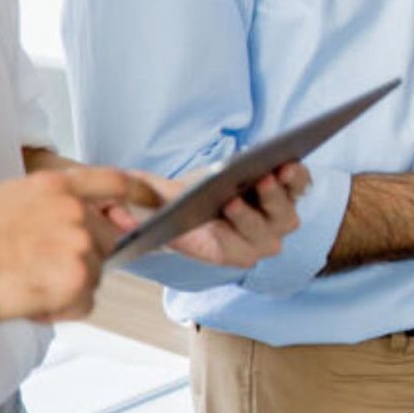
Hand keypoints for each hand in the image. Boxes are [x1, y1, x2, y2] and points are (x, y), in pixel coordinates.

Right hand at [0, 167, 158, 321]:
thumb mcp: (11, 203)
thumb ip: (53, 207)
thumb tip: (81, 222)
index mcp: (55, 187)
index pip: (115, 182)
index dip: (139, 193)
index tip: (155, 201)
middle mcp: (73, 210)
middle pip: (107, 240)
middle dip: (82, 259)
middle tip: (38, 270)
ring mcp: (77, 243)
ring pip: (95, 274)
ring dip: (67, 286)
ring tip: (25, 283)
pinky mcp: (75, 278)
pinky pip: (83, 303)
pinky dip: (59, 310)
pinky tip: (29, 301)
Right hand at [104, 163, 309, 268]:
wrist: (200, 193)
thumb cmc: (177, 205)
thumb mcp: (150, 210)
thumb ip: (133, 214)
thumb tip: (114, 212)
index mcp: (225, 251)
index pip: (239, 252)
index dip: (237, 234)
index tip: (225, 208)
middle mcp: (257, 241)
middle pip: (265, 234)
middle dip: (253, 215)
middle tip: (239, 193)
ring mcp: (276, 220)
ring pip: (286, 215)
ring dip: (278, 196)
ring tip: (269, 172)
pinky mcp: (288, 194)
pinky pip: (299, 188)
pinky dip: (297, 177)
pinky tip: (287, 160)